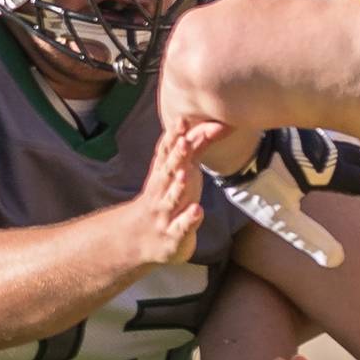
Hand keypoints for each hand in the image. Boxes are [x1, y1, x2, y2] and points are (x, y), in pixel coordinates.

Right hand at [122, 122, 219, 268]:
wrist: (140, 238)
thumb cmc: (167, 198)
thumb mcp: (181, 171)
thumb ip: (198, 148)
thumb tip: (219, 124)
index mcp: (163, 174)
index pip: (166, 153)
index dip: (173, 137)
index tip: (181, 121)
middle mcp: (161, 192)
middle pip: (167, 172)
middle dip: (175, 157)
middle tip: (183, 142)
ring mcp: (166, 214)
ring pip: (171, 199)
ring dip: (178, 187)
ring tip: (185, 175)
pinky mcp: (173, 235)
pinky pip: (181, 227)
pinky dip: (188, 219)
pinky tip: (197, 211)